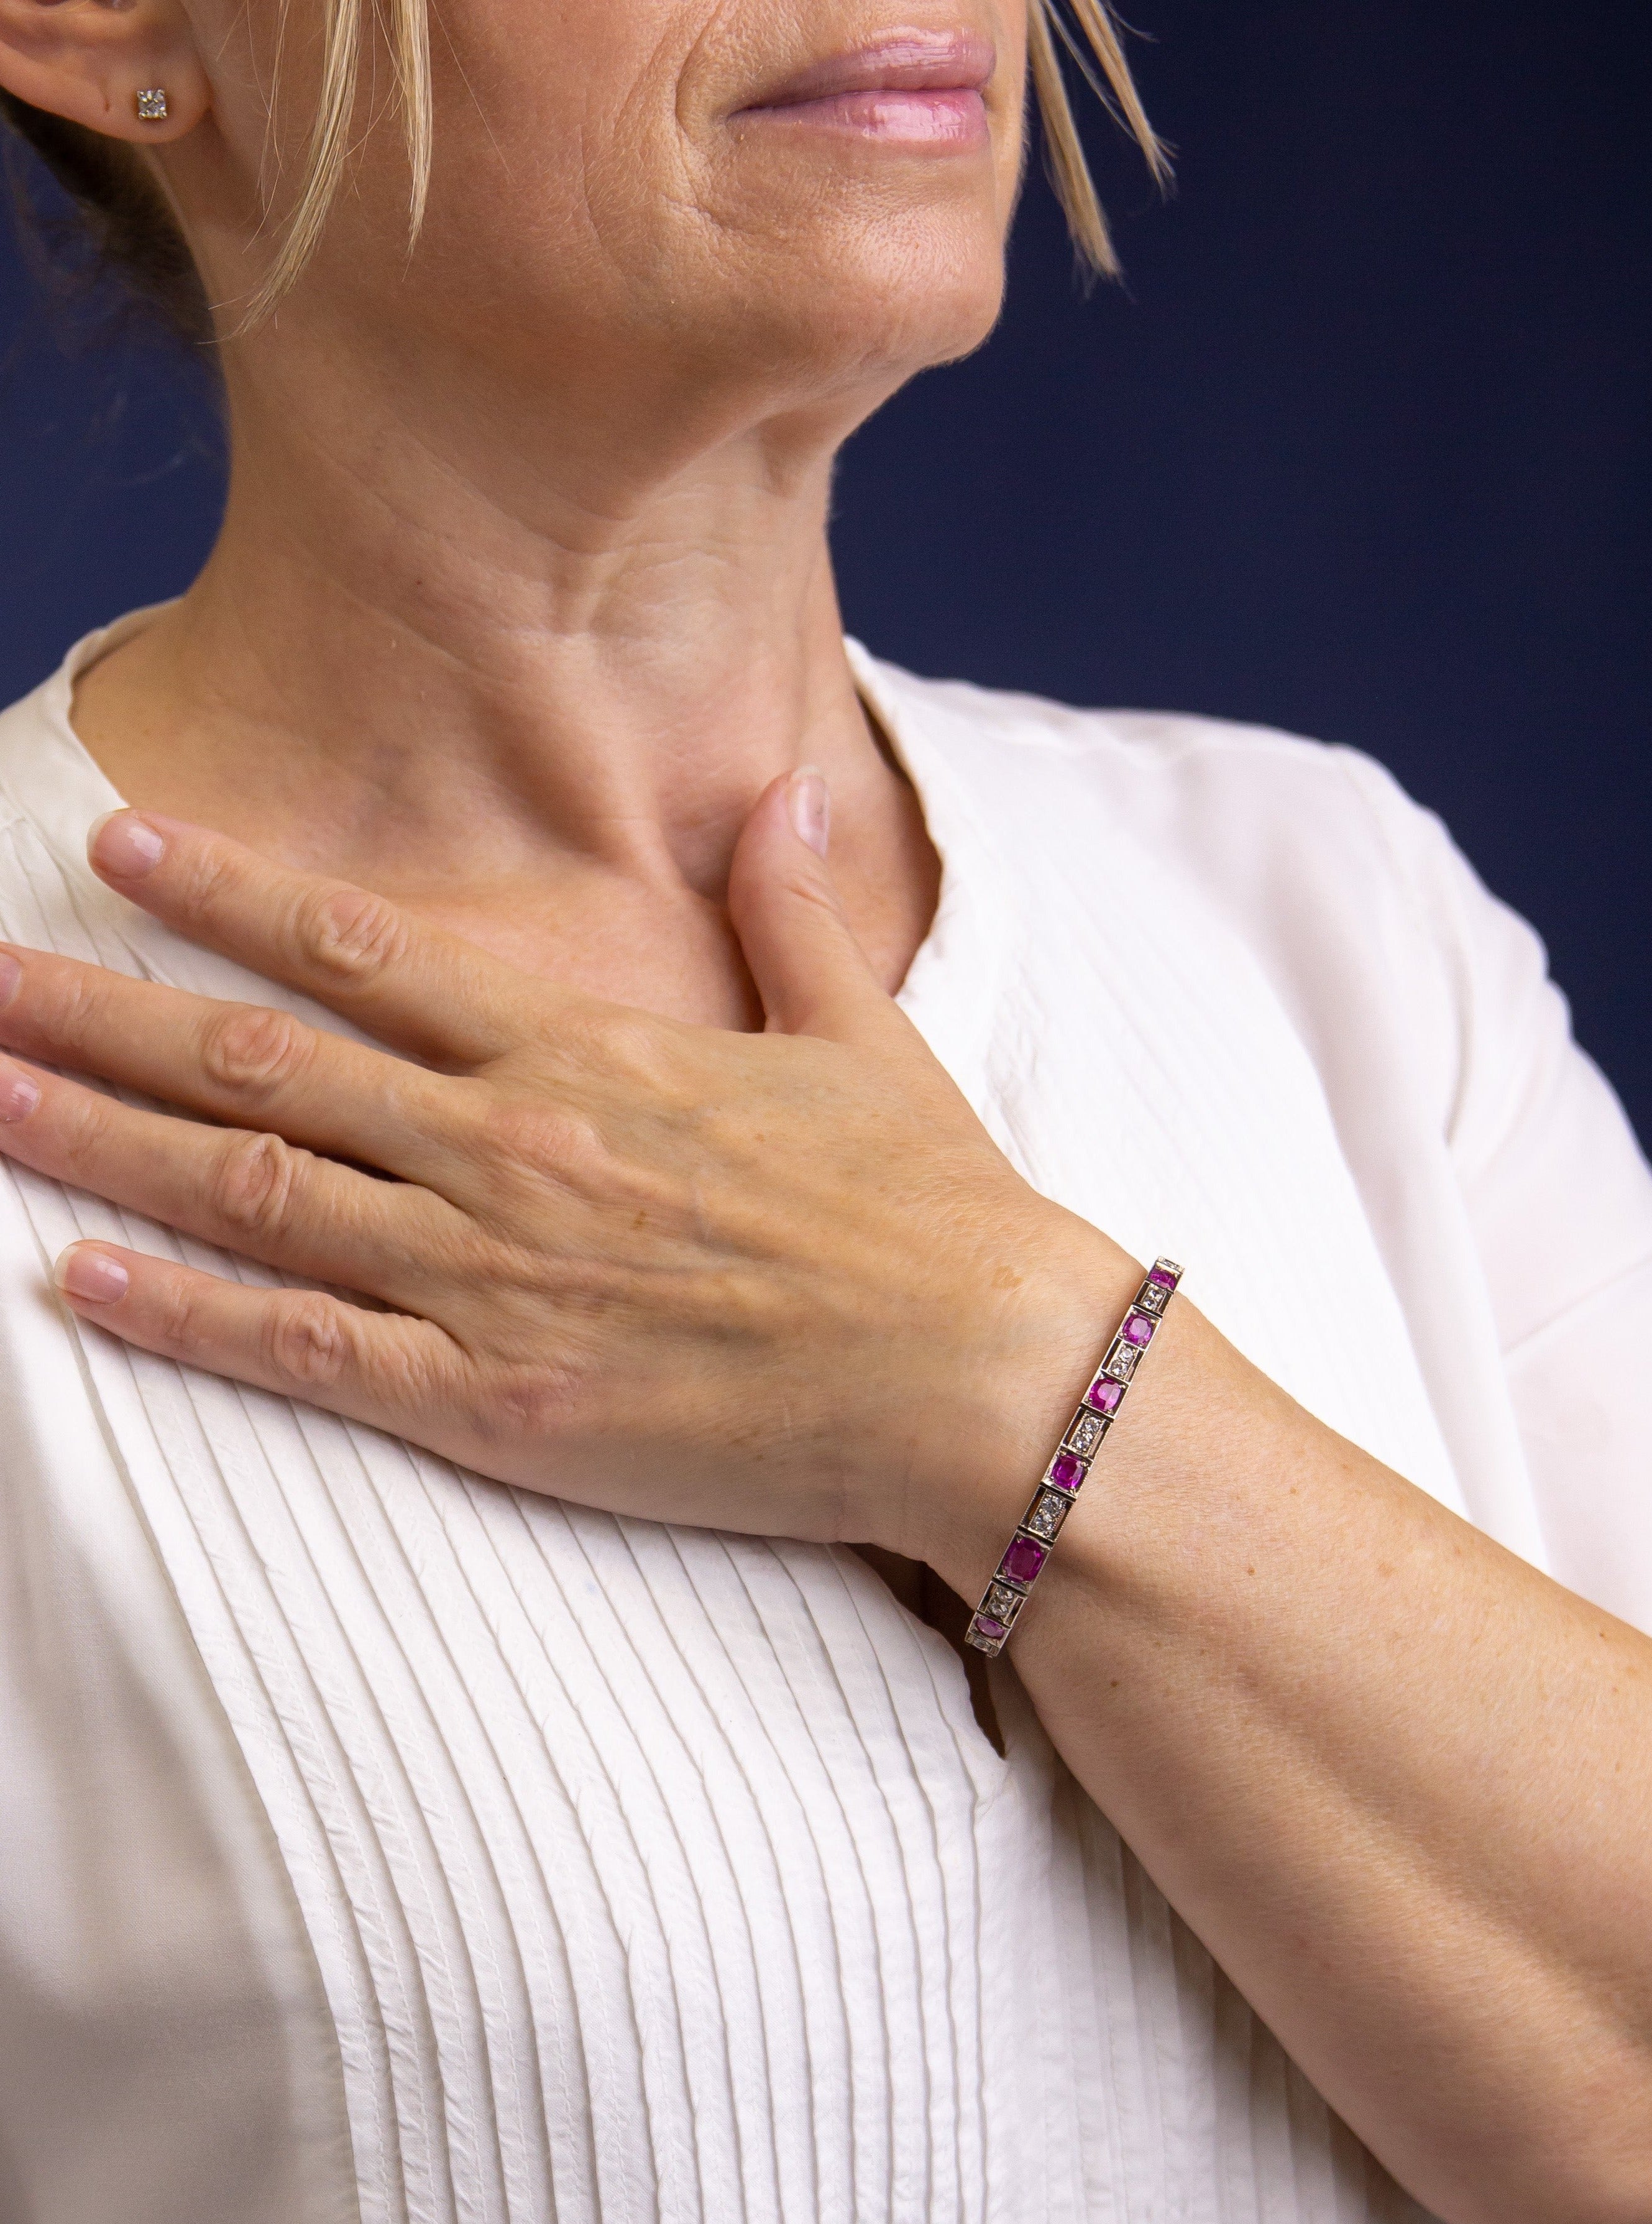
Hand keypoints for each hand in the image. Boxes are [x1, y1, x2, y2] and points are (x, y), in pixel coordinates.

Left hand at [0, 775, 1121, 1572]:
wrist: (979, 1372)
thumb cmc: (929, 1209)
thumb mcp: (863, 1036)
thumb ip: (792, 913)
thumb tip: (783, 792)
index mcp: (589, 1052)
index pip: (368, 951)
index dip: (229, 893)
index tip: (121, 844)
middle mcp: (513, 1146)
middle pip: (263, 1061)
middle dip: (100, 1011)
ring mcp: (496, 1275)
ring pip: (256, 1189)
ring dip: (102, 1140)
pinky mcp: (501, 1402)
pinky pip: (307, 1351)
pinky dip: (183, 1313)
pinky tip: (77, 1281)